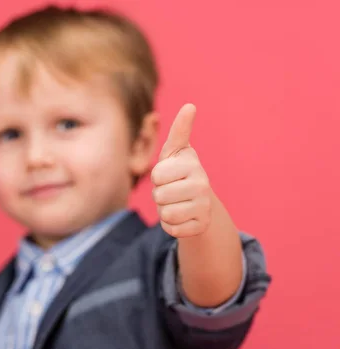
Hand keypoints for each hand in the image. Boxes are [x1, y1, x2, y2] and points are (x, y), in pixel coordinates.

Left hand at [151, 104, 212, 237]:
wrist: (197, 203)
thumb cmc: (179, 173)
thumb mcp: (175, 152)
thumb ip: (179, 131)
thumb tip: (190, 106)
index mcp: (192, 164)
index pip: (157, 175)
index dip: (157, 177)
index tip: (169, 174)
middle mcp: (203, 184)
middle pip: (159, 196)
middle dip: (159, 196)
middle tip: (172, 191)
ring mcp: (204, 207)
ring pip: (165, 214)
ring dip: (164, 211)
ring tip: (176, 203)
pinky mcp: (201, 226)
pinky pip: (172, 230)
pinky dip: (171, 226)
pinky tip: (182, 217)